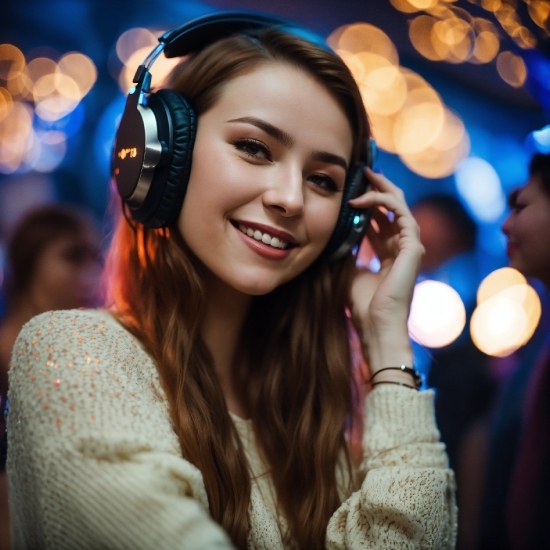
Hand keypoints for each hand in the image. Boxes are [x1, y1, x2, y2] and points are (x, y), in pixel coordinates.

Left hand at [348, 168, 423, 376]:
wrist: (376, 325)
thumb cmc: (363, 304)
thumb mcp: (350, 270)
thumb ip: (350, 250)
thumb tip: (338, 232)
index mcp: (389, 252)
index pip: (382, 219)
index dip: (369, 201)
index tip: (354, 187)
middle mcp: (401, 246)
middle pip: (393, 208)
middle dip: (379, 188)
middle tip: (364, 172)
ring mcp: (409, 246)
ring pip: (400, 206)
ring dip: (382, 189)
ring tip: (366, 176)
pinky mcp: (413, 248)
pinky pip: (401, 215)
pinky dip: (383, 203)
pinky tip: (363, 199)